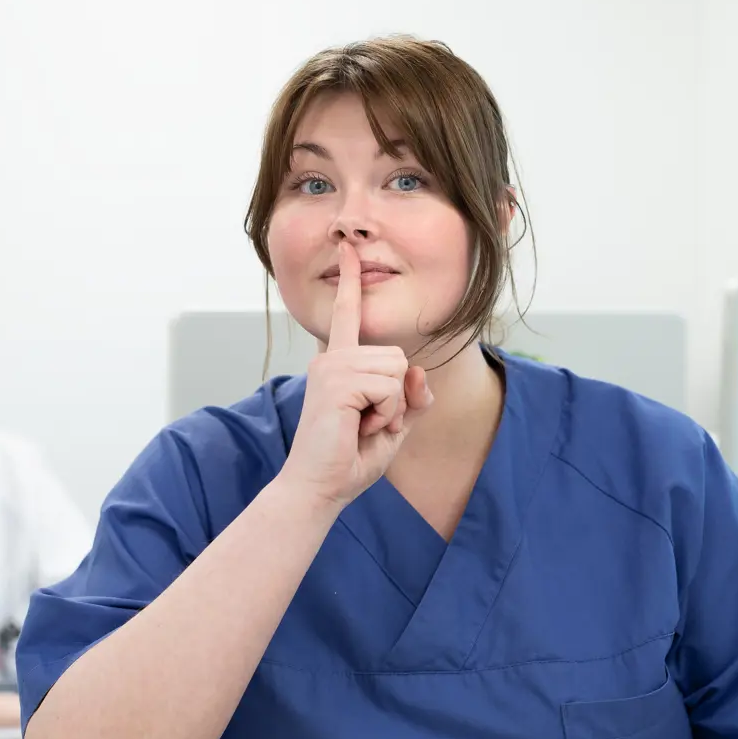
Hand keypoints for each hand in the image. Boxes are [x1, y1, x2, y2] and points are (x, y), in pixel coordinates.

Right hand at [280, 240, 433, 508]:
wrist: (318, 488)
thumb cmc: (348, 460)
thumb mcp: (393, 426)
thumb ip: (410, 398)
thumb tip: (419, 372)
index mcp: (338, 364)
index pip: (349, 316)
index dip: (351, 283)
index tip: (348, 251)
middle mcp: (331, 358)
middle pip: (398, 357)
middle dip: (396, 398)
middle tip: (367, 424)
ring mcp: (332, 367)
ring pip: (398, 372)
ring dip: (391, 409)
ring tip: (361, 427)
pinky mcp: (337, 381)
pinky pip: (390, 388)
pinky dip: (386, 415)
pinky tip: (358, 428)